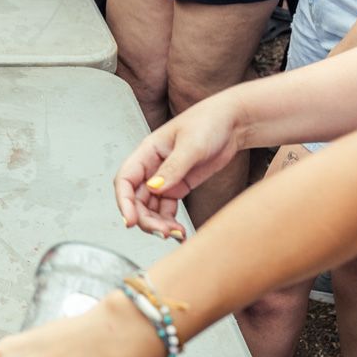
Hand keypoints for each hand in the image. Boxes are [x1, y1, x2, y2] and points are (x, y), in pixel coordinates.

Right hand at [112, 95, 240, 238]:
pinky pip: (167, 209)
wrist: (233, 122)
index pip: (125, 179)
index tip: (130, 221)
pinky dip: (171, 222)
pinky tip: (181, 232)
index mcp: (147, 152)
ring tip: (177, 234)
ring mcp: (165, 178)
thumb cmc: (209, 122)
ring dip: (159, 224)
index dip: (123, 202)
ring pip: (151, 208)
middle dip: (146, 219)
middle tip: (164, 233)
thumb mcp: (191, 145)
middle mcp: (152, 167)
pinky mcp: (179, 186)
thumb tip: (154, 188)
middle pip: (137, 199)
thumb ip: (173, 168)